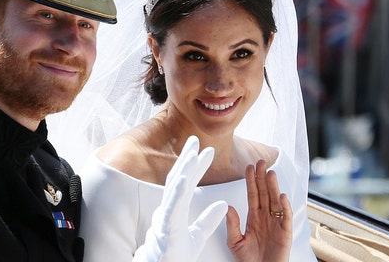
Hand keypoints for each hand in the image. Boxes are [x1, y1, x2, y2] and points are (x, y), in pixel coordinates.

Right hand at [133, 136, 227, 261]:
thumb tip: (223, 204)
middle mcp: (168, 210)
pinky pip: (173, 208)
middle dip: (187, 159)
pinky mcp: (166, 229)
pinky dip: (178, 192)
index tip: (206, 151)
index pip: (186, 183)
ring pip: (174, 190)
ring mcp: (165, 218)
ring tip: (193, 153)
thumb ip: (208, 220)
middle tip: (195, 140)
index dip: (195, 167)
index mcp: (175, 210)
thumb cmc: (174, 256)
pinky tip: (185, 178)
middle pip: (178, 180)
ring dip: (184, 170)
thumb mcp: (197, 237)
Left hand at [226, 160, 292, 261]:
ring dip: (273, 187)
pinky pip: (286, 217)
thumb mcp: (235, 242)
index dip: (251, 181)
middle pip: (264, 193)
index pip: (252, 195)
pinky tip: (281, 196)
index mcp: (254, 217)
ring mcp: (276, 223)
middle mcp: (266, 217)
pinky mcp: (285, 233)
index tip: (248, 167)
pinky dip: (285, 207)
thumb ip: (232, 225)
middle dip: (262, 178)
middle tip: (261, 162)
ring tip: (270, 173)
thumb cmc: (248, 260)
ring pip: (275, 201)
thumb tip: (228, 207)